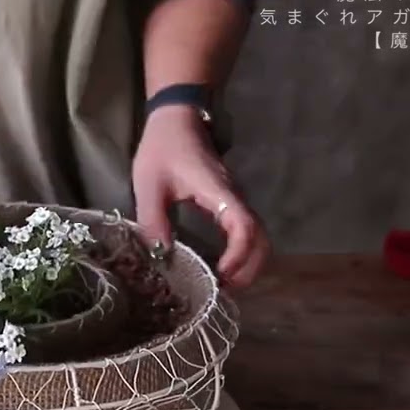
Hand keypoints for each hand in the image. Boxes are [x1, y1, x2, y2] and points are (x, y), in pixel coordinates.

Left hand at [131, 105, 269, 287]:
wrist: (177, 119)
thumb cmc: (162, 148)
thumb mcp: (148, 184)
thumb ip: (153, 219)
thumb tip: (162, 256)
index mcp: (217, 191)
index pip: (243, 226)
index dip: (239, 254)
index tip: (221, 275)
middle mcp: (233, 197)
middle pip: (260, 237)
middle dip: (249, 268)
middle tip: (224, 290)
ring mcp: (234, 199)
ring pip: (257, 235)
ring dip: (248, 263)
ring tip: (224, 284)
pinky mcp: (229, 203)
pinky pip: (245, 231)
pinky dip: (242, 253)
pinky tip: (222, 267)